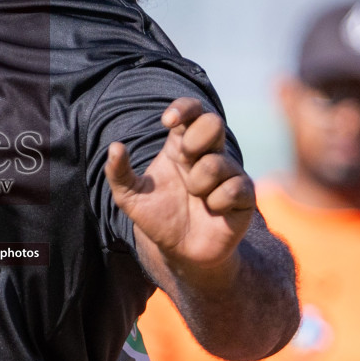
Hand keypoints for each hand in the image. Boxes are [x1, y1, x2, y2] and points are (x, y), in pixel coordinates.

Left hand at [105, 97, 255, 270]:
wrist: (180, 252)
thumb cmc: (158, 218)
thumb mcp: (130, 197)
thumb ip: (119, 173)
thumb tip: (115, 147)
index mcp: (181, 146)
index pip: (191, 111)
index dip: (184, 108)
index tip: (168, 121)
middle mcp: (208, 153)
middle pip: (213, 122)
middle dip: (195, 140)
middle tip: (183, 161)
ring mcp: (229, 172)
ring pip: (217, 163)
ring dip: (198, 185)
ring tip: (195, 198)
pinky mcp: (244, 194)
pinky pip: (234, 187)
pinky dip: (216, 202)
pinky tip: (212, 209)